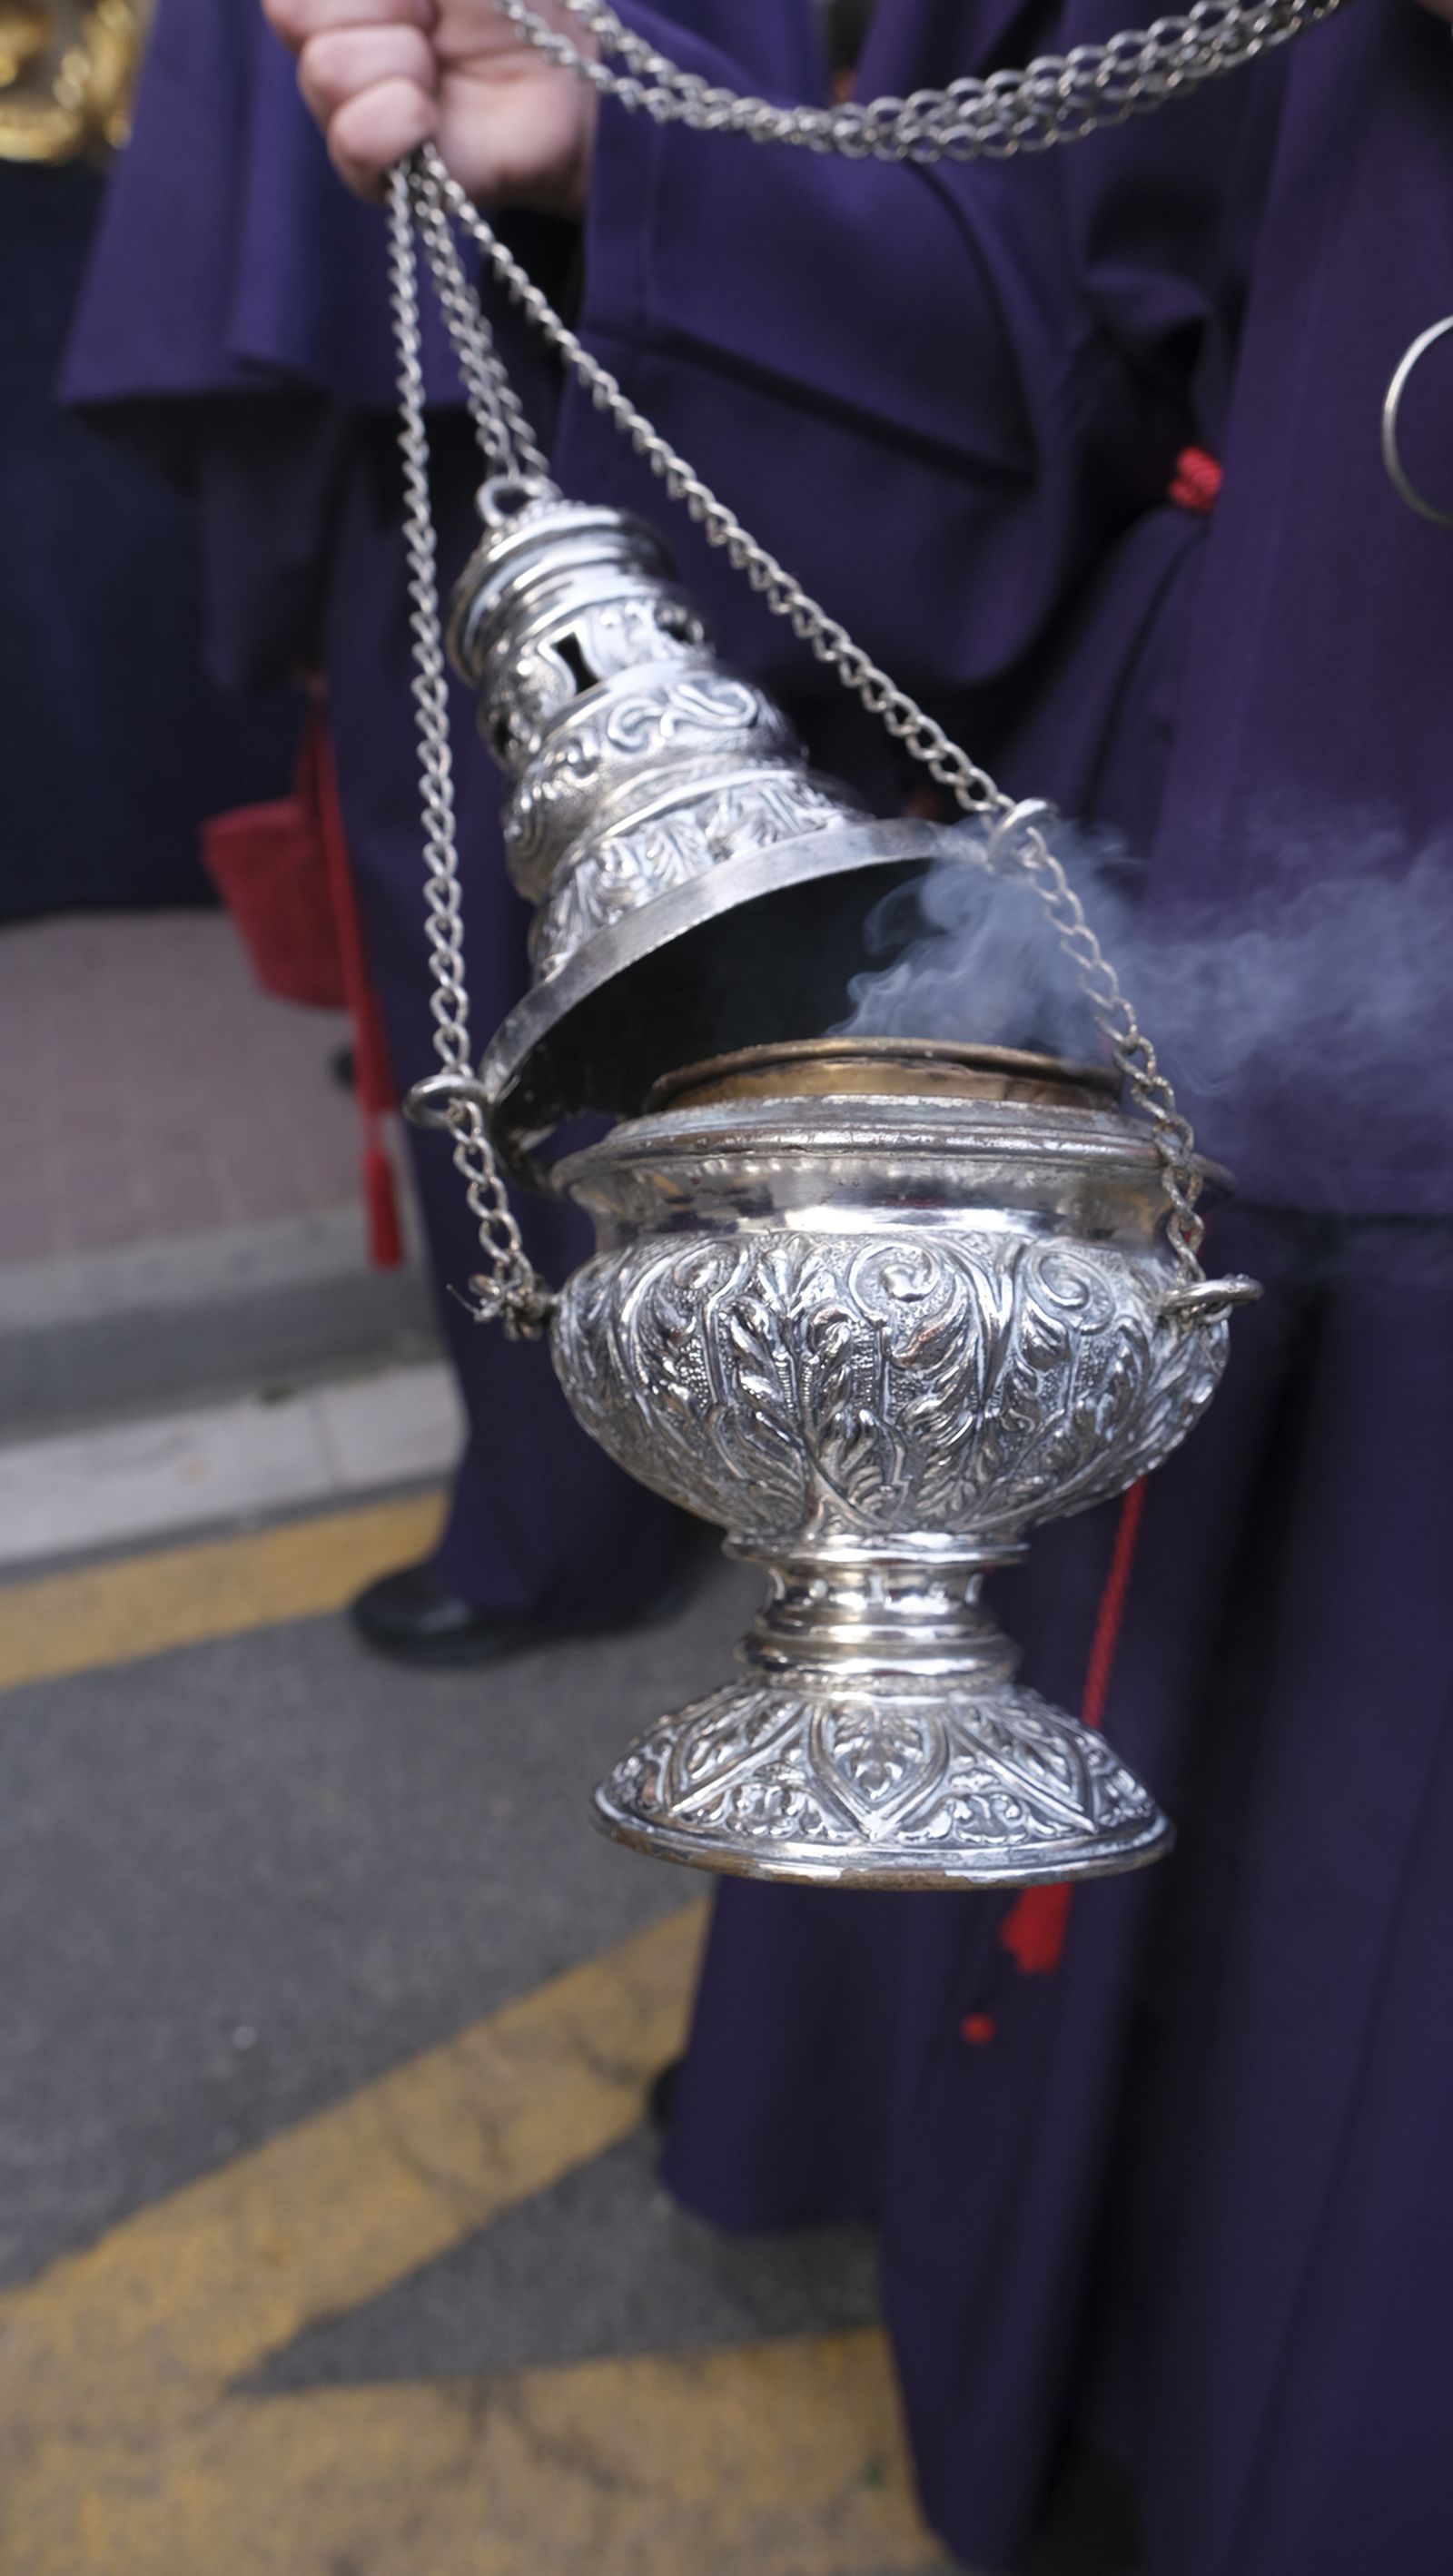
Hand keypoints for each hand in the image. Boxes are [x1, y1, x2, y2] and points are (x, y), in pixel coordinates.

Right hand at [262, 0, 597, 210]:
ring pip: (326, 71)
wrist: (566, 74)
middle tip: (432, 22)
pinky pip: (354, 140)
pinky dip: (403, 120)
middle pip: (294, 15)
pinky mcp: (373, 174)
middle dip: (385, 6)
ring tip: (438, 67)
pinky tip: (434, 116)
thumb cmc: (511, 1)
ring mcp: (345, 110)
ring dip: (402, 59)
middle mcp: (329, 44)